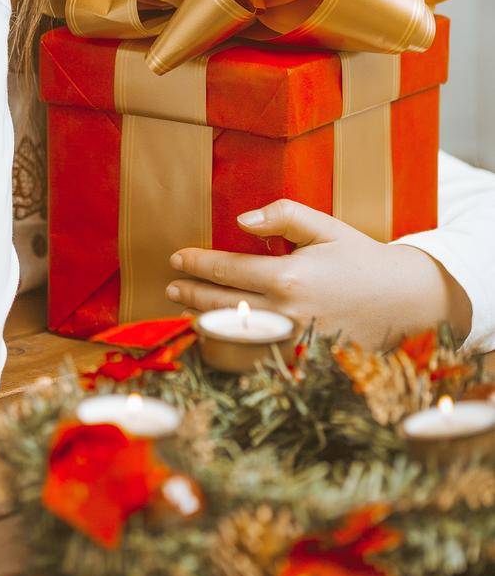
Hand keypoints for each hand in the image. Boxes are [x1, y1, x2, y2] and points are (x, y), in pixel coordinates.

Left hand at [165, 199, 472, 349]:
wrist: (405, 300)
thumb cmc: (362, 259)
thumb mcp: (324, 227)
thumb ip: (281, 216)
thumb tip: (241, 221)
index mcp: (288, 277)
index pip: (226, 270)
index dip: (196, 263)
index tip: (177, 258)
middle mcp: (286, 313)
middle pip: (221, 304)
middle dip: (191, 293)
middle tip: (171, 285)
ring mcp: (293, 341)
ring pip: (234, 334)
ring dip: (204, 320)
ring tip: (185, 308)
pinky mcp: (302, 359)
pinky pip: (256, 355)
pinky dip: (232, 345)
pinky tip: (219, 334)